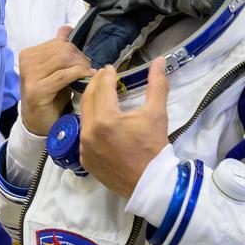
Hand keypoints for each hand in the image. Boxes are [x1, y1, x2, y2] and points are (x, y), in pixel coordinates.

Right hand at [18, 27, 93, 135]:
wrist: (38, 124)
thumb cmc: (50, 98)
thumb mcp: (55, 70)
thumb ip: (59, 50)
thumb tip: (66, 28)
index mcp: (29, 54)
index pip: (59, 43)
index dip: (77, 51)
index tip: (85, 63)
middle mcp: (26, 62)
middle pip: (63, 50)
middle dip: (81, 59)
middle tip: (89, 71)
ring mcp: (30, 76)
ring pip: (64, 60)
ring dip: (81, 67)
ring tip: (87, 76)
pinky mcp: (37, 90)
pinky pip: (63, 75)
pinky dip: (79, 75)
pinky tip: (87, 79)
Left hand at [79, 57, 169, 197]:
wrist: (150, 184)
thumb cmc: (154, 148)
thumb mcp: (157, 114)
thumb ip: (157, 85)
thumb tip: (160, 60)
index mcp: (106, 119)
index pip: (102, 88)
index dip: (106, 75)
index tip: (111, 68)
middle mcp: (89, 132)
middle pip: (88, 99)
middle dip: (95, 85)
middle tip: (103, 77)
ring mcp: (85, 147)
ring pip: (84, 117)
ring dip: (92, 104)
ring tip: (102, 97)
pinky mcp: (85, 159)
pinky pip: (84, 136)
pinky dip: (91, 125)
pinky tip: (100, 122)